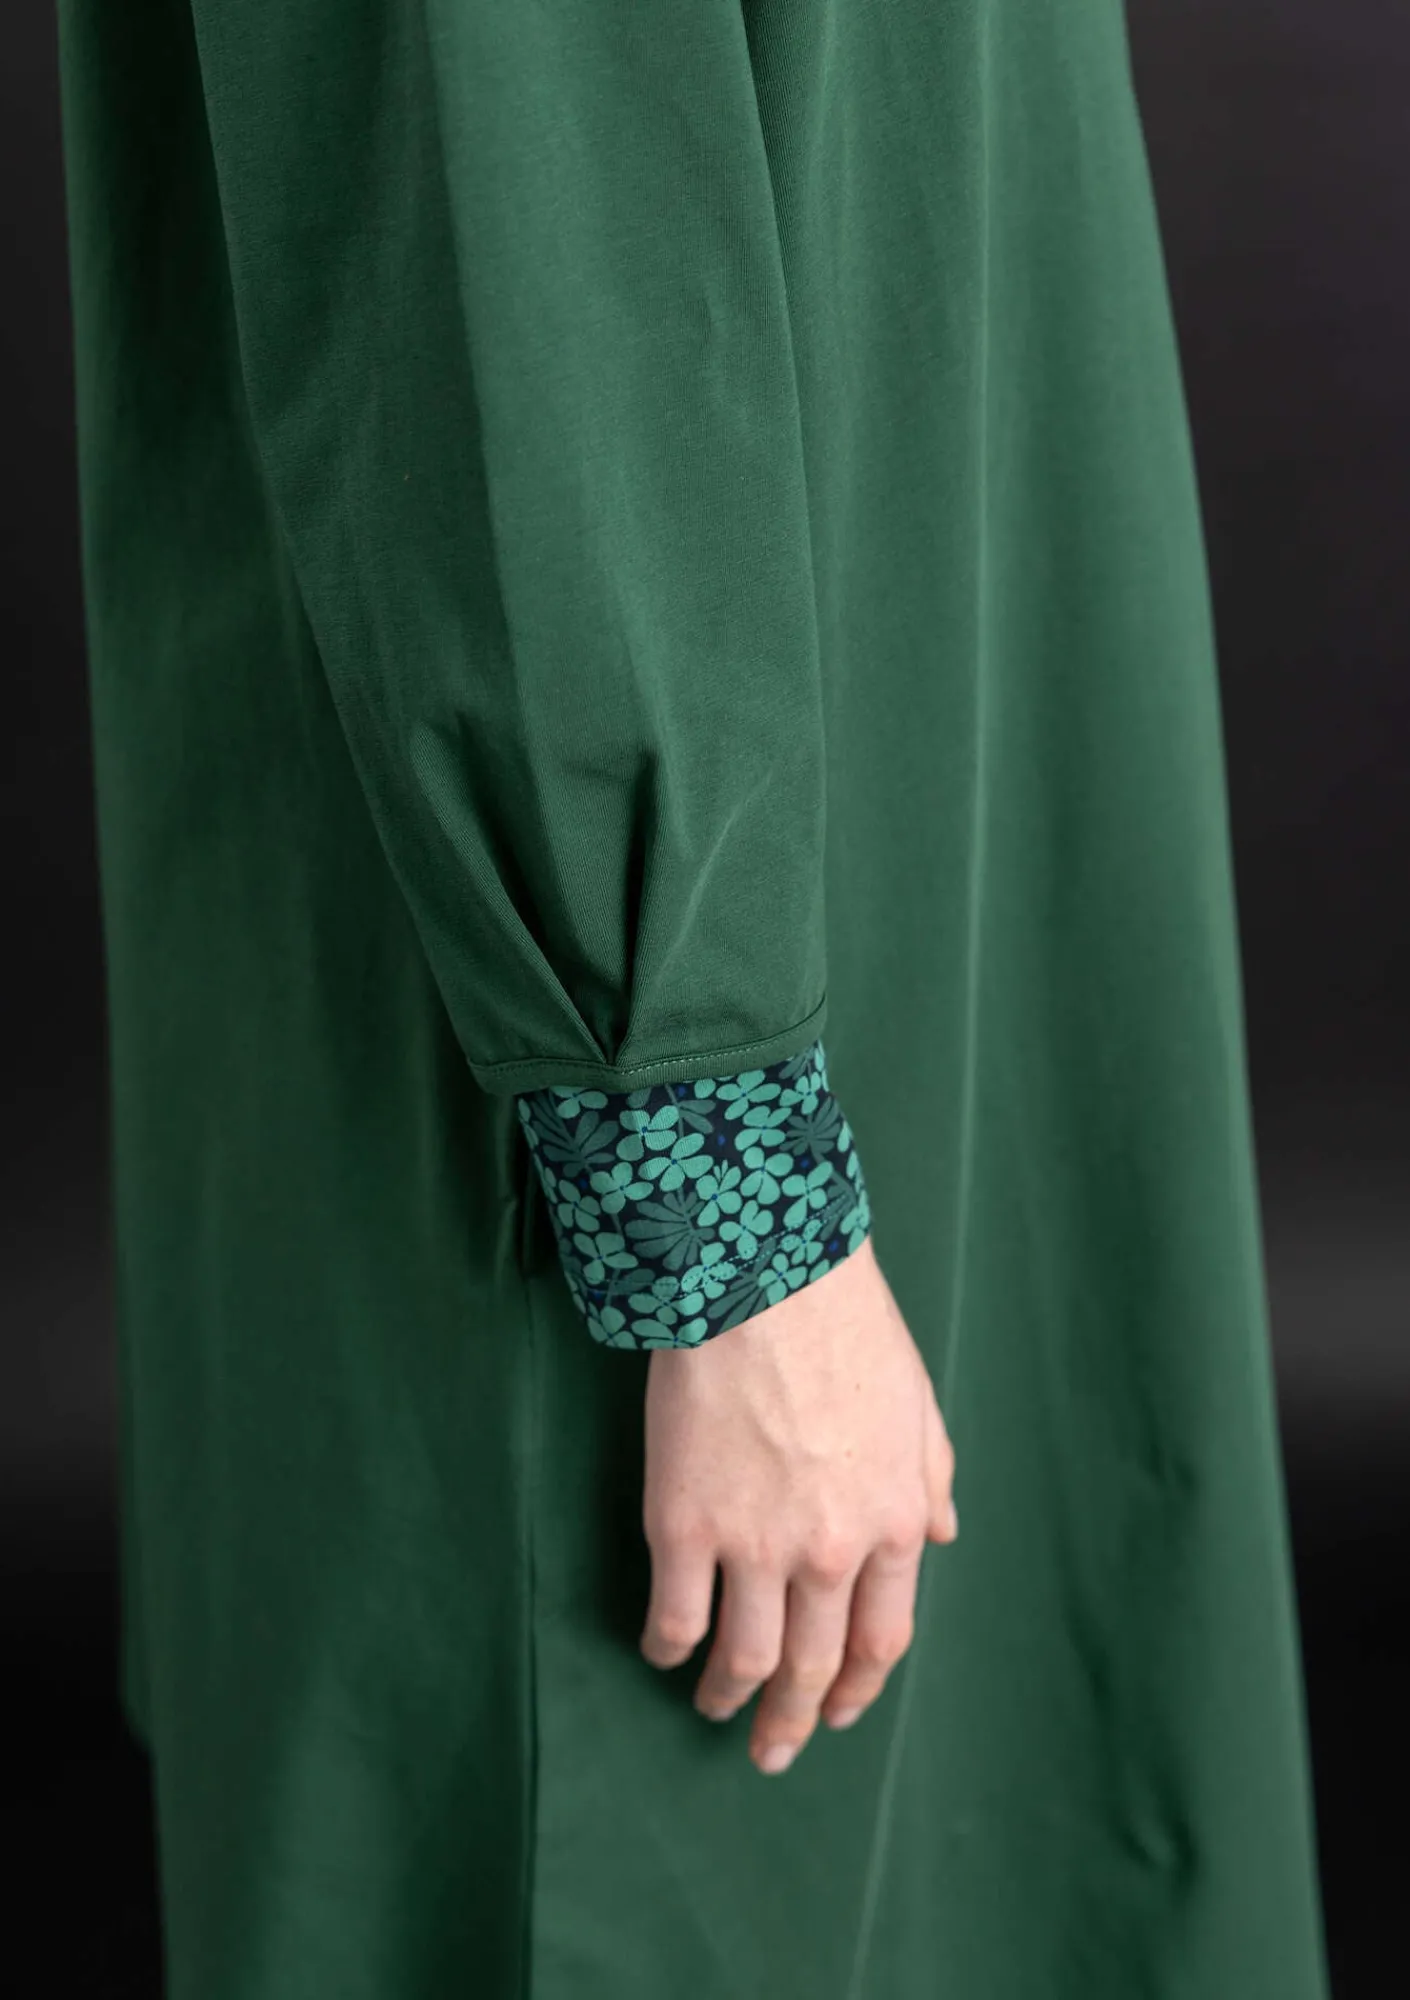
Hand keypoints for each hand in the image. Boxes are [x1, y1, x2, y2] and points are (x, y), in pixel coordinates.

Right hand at [639, 1235, 956, 1774]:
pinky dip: (668, 1649)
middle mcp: (829, 1553)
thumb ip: (932, 1480)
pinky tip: (661, 1652)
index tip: (838, 1712)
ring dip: (729, 1699)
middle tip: (773, 1752)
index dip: (859, 1688)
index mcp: (893, 1526)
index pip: (883, 1639)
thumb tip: (945, 1537)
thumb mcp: (918, 1405)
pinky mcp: (683, 1527)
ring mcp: (753, 1546)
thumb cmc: (848, 1327)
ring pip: (743, 1659)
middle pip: (813, 1666)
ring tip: (714, 1711)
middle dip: (793, 1719)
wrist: (764, 1281)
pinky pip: (676, 1618)